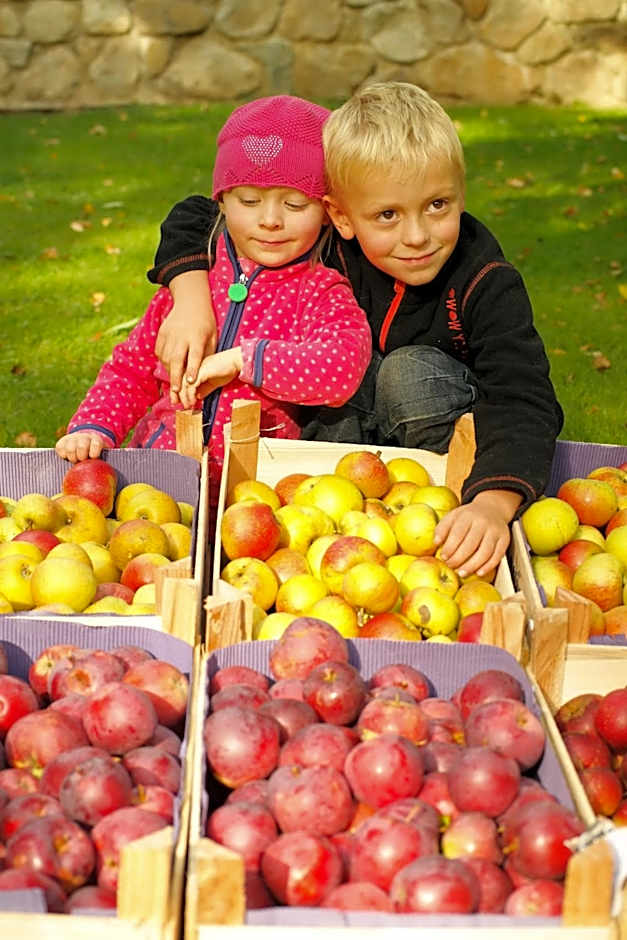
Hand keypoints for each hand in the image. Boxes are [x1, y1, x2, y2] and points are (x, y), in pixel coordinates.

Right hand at [55, 431, 111, 462]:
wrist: (86, 442)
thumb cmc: (97, 456)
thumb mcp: (104, 457)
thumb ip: (106, 465)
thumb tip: (112, 482)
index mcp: (97, 440)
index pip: (96, 444)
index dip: (94, 452)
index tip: (93, 458)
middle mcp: (84, 437)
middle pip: (81, 446)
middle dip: (82, 457)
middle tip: (82, 462)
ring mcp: (73, 438)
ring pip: (70, 448)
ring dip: (72, 457)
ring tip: (75, 461)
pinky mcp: (62, 441)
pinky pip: (60, 448)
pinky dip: (63, 455)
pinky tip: (66, 457)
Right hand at [154, 272, 216, 403]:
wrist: (191, 302)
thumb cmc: (206, 324)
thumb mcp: (212, 337)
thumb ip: (206, 355)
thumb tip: (203, 376)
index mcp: (198, 336)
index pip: (194, 355)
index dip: (192, 369)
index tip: (191, 382)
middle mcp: (182, 335)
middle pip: (176, 359)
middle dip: (176, 376)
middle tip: (176, 391)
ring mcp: (169, 333)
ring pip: (166, 357)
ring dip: (169, 372)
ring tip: (174, 383)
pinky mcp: (161, 333)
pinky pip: (159, 352)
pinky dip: (163, 362)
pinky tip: (168, 368)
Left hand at [179, 347, 243, 408]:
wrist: (236, 362)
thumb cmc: (227, 370)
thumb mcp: (213, 383)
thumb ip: (204, 389)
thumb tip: (197, 397)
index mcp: (193, 368)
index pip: (181, 380)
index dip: (178, 392)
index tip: (178, 402)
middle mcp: (192, 366)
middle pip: (178, 382)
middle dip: (178, 396)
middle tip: (180, 406)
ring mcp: (195, 368)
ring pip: (183, 384)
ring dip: (184, 397)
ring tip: (187, 406)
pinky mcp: (200, 372)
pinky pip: (191, 386)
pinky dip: (190, 395)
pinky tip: (193, 402)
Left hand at [434, 489, 521, 577]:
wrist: (493, 509)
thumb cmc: (469, 516)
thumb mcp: (453, 516)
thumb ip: (442, 527)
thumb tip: (435, 542)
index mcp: (468, 516)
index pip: (458, 533)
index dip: (450, 547)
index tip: (443, 557)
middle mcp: (483, 522)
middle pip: (471, 544)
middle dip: (459, 558)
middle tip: (450, 566)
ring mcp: (495, 531)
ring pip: (485, 552)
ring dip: (472, 565)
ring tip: (461, 572)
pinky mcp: (504, 539)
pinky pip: (497, 555)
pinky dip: (488, 566)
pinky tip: (478, 572)